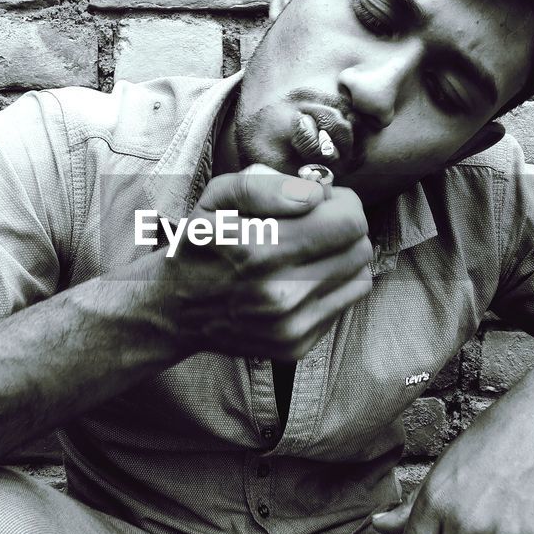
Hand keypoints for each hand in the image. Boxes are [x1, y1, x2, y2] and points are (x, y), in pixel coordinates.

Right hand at [162, 164, 372, 359]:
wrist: (173, 308)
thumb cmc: (200, 245)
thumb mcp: (217, 198)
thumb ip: (266, 186)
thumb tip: (315, 195)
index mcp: (262, 250)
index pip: (350, 222)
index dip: (342, 203)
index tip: (321, 202)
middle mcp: (280, 294)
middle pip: (360, 249)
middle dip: (345, 229)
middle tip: (317, 225)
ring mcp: (290, 326)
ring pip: (359, 278)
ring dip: (343, 259)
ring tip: (311, 252)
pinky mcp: (296, 346)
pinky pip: (343, 306)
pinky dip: (330, 288)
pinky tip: (301, 279)